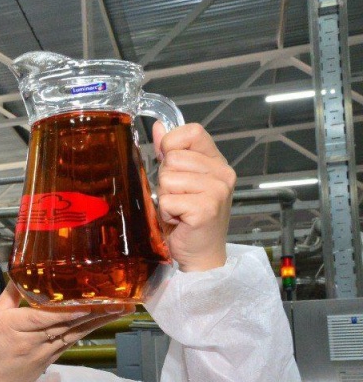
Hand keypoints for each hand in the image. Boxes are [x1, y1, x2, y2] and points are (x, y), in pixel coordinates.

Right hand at [0, 283, 134, 381]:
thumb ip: (9, 296)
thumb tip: (25, 271)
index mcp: (12, 328)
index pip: (42, 318)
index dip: (66, 311)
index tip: (87, 302)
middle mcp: (30, 342)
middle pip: (64, 325)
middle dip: (91, 312)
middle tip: (117, 298)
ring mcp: (42, 354)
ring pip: (72, 335)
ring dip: (97, 322)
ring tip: (119, 309)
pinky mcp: (49, 362)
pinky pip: (69, 343)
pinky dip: (85, 331)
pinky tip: (100, 321)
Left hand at [153, 122, 235, 271]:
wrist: (200, 254)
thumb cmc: (187, 219)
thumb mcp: (179, 180)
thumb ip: (169, 152)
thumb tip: (158, 127)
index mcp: (217, 162)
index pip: (192, 132)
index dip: (172, 146)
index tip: (172, 167)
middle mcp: (222, 173)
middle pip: (172, 159)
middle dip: (165, 180)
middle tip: (177, 199)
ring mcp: (217, 191)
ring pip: (167, 179)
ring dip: (165, 198)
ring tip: (178, 210)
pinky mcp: (206, 209)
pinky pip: (168, 200)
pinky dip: (166, 213)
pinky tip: (179, 221)